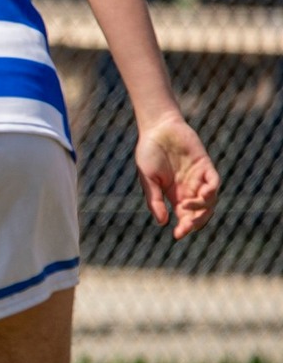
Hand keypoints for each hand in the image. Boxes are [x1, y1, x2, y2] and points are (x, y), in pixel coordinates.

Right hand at [135, 115, 218, 239]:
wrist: (158, 128)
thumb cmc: (148, 152)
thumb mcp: (147, 179)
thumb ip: (154, 200)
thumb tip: (163, 222)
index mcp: (174, 194)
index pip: (184, 216)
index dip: (183, 227)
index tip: (177, 234)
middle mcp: (189, 189)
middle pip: (200, 212)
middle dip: (194, 222)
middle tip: (185, 226)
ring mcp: (199, 177)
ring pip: (210, 200)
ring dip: (201, 208)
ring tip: (187, 207)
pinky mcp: (205, 165)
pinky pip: (214, 182)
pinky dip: (210, 191)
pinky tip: (202, 195)